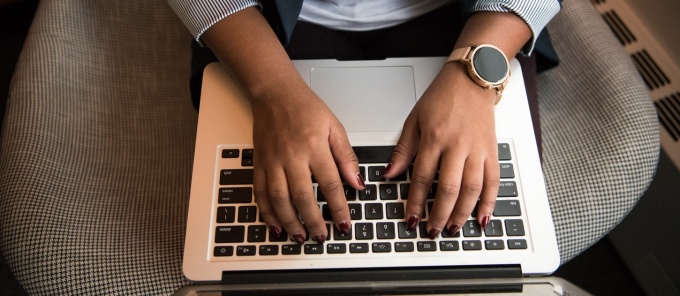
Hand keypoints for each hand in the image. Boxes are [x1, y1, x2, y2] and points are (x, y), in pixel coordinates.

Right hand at [250, 83, 363, 243]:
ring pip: (280, 199)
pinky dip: (266, 212)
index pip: (330, 184)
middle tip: (321, 237)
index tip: (345, 224)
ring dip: (290, 222)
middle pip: (303, 196)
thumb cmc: (305, 107)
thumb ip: (346, 157)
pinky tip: (275, 225)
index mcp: (314, 146)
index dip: (339, 208)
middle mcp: (292, 156)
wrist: (274, 93)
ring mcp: (272, 161)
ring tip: (300, 236)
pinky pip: (260, 192)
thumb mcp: (335, 127)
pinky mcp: (259, 163)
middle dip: (313, 221)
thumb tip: (357, 182)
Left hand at [383, 62, 499, 238]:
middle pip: (448, 188)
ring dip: (462, 213)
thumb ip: (403, 150)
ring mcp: (477, 149)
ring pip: (472, 188)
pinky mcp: (492, 151)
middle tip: (432, 230)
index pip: (422, 177)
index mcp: (434, 138)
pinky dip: (489, 201)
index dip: (416, 202)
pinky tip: (483, 217)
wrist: (472, 79)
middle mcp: (457, 145)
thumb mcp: (414, 119)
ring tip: (453, 228)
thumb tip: (390, 174)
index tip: (412, 218)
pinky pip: (494, 180)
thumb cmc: (442, 97)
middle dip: (439, 214)